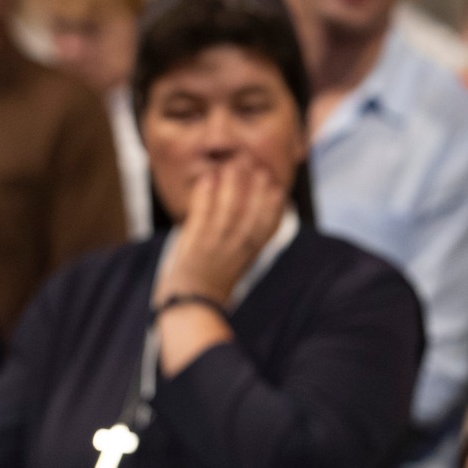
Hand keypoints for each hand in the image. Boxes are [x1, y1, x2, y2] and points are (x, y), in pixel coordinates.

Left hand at [156, 156, 286, 307]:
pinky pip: (201, 214)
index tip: (276, 186)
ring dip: (231, 184)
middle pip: (251, 213)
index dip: (274, 204)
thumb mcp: (238, 264)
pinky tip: (207, 178)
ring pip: (227, 209)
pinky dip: (204, 195)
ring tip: (231, 163)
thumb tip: (256, 220)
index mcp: (250, 254)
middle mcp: (236, 249)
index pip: (269, 226)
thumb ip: (247, 242)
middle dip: (254, 187)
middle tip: (255, 163)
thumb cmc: (213, 285)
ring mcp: (215, 245)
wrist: (191, 304)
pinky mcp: (194, 243)